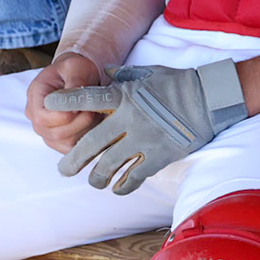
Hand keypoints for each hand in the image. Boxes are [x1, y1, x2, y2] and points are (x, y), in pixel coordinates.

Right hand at [25, 53, 106, 153]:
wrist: (77, 74)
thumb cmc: (75, 69)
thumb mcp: (76, 67)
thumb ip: (74, 82)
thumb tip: (74, 104)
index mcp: (36, 96)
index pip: (43, 118)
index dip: (66, 116)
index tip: (84, 106)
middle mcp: (37, 116)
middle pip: (55, 134)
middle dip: (81, 123)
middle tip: (95, 110)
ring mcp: (47, 129)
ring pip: (65, 143)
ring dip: (86, 131)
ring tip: (96, 114)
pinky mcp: (60, 138)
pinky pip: (72, 148)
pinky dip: (87, 139)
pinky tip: (96, 125)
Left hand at [45, 61, 246, 193]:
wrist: (211, 98)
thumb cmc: (180, 83)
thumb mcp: (149, 73)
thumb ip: (124, 75)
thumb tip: (105, 71)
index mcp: (125, 96)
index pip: (87, 98)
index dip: (65, 102)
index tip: (48, 105)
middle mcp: (130, 119)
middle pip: (91, 145)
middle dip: (73, 160)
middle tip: (64, 170)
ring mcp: (145, 139)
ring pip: (109, 165)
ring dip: (97, 177)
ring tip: (94, 182)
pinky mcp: (160, 155)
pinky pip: (136, 176)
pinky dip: (124, 185)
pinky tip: (118, 188)